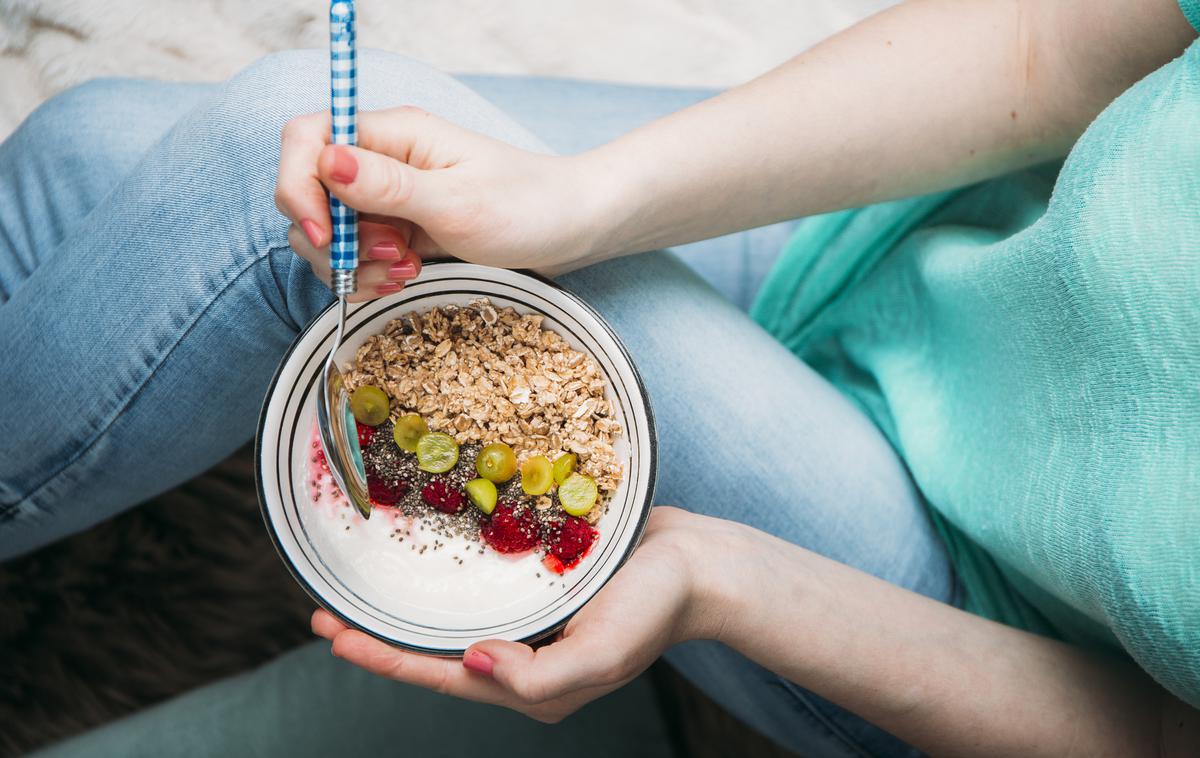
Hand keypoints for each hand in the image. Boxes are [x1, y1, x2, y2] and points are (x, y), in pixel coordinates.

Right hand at [275, 107, 600, 300]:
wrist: (572, 228)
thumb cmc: (528, 206)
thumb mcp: (458, 203)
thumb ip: (389, 187)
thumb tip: (327, 162)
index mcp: (393, 134)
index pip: (307, 140)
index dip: (300, 188)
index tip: (328, 236)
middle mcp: (383, 160)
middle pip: (310, 193)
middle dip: (334, 239)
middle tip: (389, 258)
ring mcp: (389, 196)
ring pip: (330, 232)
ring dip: (353, 263)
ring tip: (406, 271)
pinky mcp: (400, 227)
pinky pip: (357, 253)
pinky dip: (370, 273)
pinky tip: (406, 278)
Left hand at [311, 506, 721, 721]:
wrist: (700, 563)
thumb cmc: (655, 610)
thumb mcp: (601, 654)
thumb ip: (536, 676)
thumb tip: (470, 662)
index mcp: (530, 683)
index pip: (440, 676)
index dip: (382, 659)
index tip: (331, 636)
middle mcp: (523, 654)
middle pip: (435, 653)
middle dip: (378, 637)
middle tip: (323, 614)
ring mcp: (531, 620)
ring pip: (453, 619)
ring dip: (405, 607)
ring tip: (362, 588)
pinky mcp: (540, 583)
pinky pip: (482, 587)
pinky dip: (445, 578)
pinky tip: (427, 559)